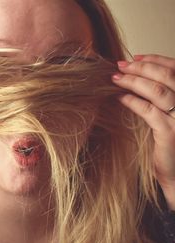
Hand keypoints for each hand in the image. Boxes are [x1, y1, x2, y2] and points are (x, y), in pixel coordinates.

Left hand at [111, 54, 174, 209]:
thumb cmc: (171, 142)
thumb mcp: (169, 114)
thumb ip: (161, 97)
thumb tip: (137, 76)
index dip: (156, 60)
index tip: (135, 56)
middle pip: (167, 77)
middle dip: (142, 67)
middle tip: (121, 65)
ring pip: (158, 91)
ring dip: (134, 81)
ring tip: (116, 78)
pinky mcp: (170, 133)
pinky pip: (149, 111)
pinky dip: (133, 101)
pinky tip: (120, 98)